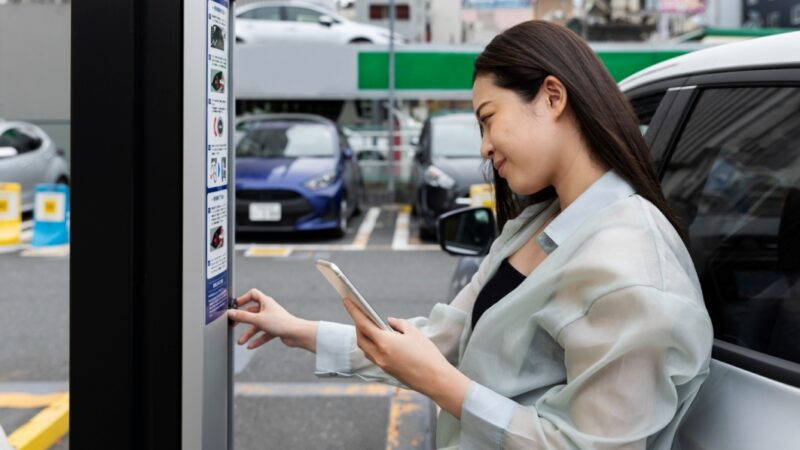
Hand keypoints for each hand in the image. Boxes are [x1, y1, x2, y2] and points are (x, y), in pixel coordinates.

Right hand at [228, 289, 317, 351]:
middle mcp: (268, 309)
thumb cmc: (281, 323)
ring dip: (248, 333)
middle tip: (233, 324)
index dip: (243, 298)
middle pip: (252, 312)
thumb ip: (243, 317)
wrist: (296, 334)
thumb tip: (230, 313)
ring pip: (257, 325)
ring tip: (241, 342)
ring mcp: (272, 319)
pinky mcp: (275, 329)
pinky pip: (263, 334)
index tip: (235, 306)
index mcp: (265, 302)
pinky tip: (250, 346)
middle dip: (242, 319)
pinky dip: (257, 339)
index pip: (252, 294)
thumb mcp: (258, 320)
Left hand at [342, 298, 470, 416]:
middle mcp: (379, 355)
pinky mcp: (387, 370)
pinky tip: (379, 339)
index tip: (347, 300)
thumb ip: (399, 324)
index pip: (364, 324)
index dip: (354, 311)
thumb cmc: (427, 354)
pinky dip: (372, 345)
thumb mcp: (414, 333)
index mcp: (385, 343)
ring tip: (369, 325)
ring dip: (364, 336)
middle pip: (361, 338)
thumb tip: (388, 322)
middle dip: (358, 324)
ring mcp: (382, 364)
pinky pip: (373, 355)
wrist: (435, 380)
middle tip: (360, 313)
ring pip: (366, 348)